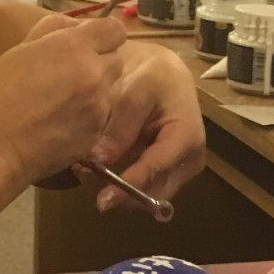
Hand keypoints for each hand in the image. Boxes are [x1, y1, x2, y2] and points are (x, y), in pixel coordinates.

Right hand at [0, 14, 125, 186]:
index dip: (104, 35)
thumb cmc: (1, 92)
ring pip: (111, 89)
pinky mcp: (98, 132)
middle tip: (73, 73)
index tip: (90, 43)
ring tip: (66, 100)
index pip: (115, 30)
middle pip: (116, 59)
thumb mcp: (22, 48)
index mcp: (75, 47)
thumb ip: (54, 29)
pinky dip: (90, 115)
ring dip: (96, 90)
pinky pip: (103, 116)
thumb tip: (77, 26)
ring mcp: (100, 105)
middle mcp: (95, 73)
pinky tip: (65, 121)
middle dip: (100, 62)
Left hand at [87, 43, 204, 212]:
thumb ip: (119, 126)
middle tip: (84, 175)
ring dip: (116, 189)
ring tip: (85, 169)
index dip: (129, 186)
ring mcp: (178, 170)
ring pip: (146, 196)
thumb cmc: (152, 75)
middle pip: (154, 193)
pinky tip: (95, 168)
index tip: (103, 201)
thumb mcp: (135, 91)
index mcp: (187, 137)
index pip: (157, 169)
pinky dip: (117, 183)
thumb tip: (98, 161)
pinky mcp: (165, 172)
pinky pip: (141, 188)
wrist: (162, 72)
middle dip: (120, 192)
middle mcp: (189, 160)